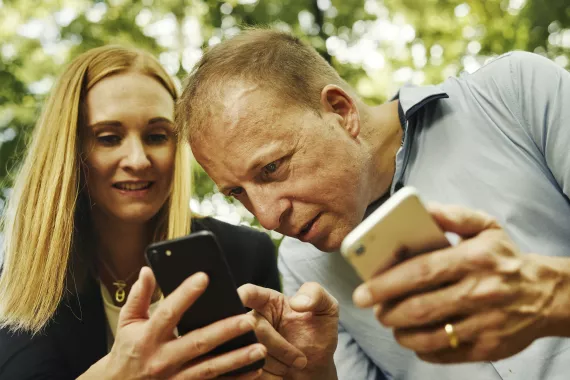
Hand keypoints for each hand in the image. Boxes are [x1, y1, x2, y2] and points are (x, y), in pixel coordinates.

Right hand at [80, 267, 265, 379]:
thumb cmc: (126, 351)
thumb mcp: (127, 322)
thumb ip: (139, 296)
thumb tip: (148, 270)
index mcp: (148, 337)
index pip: (168, 312)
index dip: (185, 294)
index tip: (204, 277)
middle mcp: (163, 359)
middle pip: (197, 343)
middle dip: (224, 331)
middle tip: (248, 319)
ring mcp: (175, 379)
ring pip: (210, 369)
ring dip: (236, 359)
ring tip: (259, 348)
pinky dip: (235, 379)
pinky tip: (254, 370)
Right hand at [238, 283, 338, 379]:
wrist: (315, 369)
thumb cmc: (318, 335)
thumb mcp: (326, 309)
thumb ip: (316, 294)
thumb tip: (296, 302)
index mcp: (268, 301)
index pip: (249, 293)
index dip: (242, 295)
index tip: (241, 299)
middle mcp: (253, 320)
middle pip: (253, 327)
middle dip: (280, 347)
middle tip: (301, 359)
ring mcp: (246, 343)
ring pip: (250, 351)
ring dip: (277, 364)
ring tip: (294, 365)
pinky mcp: (246, 365)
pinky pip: (249, 371)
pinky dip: (271, 377)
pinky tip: (282, 375)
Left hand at [352, 204, 569, 362]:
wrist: (547, 294)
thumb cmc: (504, 257)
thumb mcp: (486, 226)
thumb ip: (452, 215)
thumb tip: (422, 209)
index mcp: (474, 259)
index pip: (421, 271)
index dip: (386, 282)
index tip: (363, 290)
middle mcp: (480, 292)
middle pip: (421, 307)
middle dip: (387, 311)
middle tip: (373, 308)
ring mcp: (486, 324)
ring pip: (430, 335)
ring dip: (401, 332)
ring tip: (391, 322)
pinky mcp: (489, 348)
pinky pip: (446, 353)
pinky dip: (423, 349)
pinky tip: (415, 337)